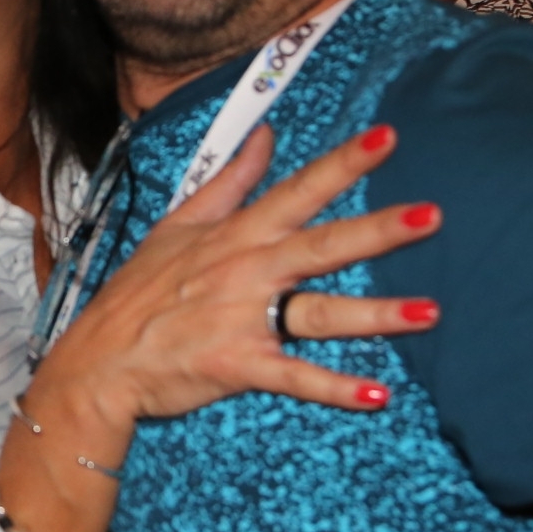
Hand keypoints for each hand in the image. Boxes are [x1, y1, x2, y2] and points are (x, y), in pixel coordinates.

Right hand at [36, 122, 440, 427]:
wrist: (100, 360)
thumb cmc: (138, 293)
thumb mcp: (177, 225)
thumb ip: (228, 181)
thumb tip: (264, 135)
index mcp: (236, 235)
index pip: (297, 190)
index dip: (342, 164)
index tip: (388, 138)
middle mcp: (247, 271)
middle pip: (323, 245)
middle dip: (378, 231)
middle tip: (432, 215)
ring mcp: (244, 320)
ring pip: (320, 313)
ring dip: (375, 315)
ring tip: (430, 313)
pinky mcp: (239, 365)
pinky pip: (296, 377)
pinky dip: (335, 389)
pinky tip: (377, 396)